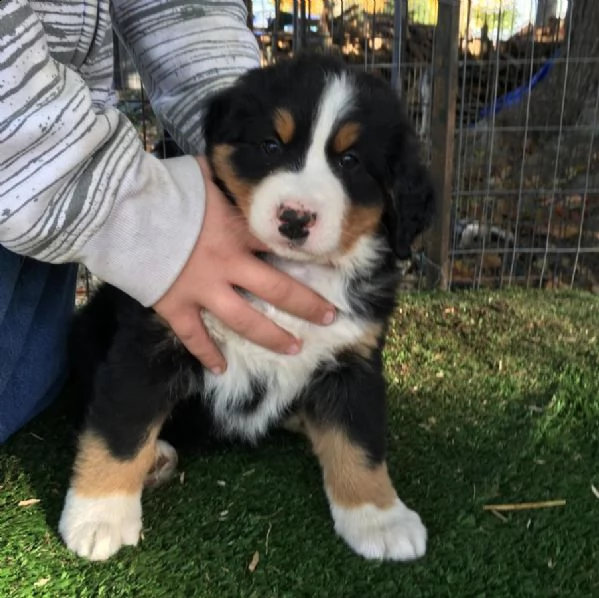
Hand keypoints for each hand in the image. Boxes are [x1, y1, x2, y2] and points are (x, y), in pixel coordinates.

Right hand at [153, 156, 335, 373]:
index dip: (312, 254)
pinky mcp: (175, 306)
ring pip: (245, 320)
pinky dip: (206, 354)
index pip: (284, 246)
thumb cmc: (167, 189)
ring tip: (294, 348)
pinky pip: (194, 337)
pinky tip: (220, 370)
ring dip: (272, 336)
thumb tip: (247, 160)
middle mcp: (228, 265)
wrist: (121, 209)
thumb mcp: (205, 173)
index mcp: (239, 232)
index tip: (334, 264)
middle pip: (277, 290)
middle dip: (307, 305)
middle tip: (330, 317)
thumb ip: (230, 174)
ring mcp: (202, 290)